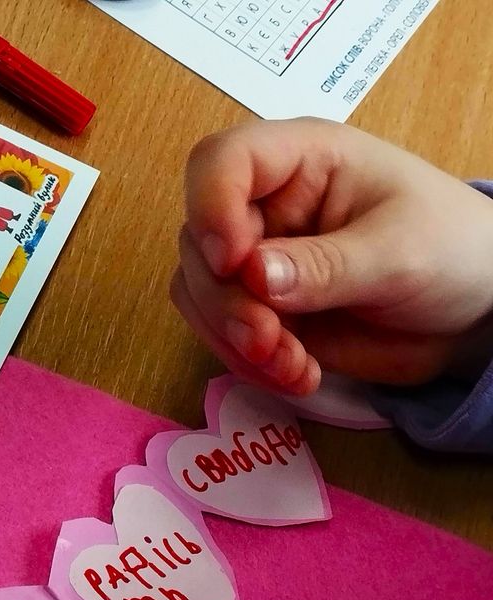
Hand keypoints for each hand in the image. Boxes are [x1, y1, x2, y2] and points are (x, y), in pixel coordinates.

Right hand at [172, 118, 492, 392]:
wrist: (472, 311)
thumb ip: (326, 265)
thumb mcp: (400, 252)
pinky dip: (245, 360)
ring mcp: (255, 258)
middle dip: (226, 301)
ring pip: (198, 291)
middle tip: (268, 341)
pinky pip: (219, 331)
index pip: (220, 162)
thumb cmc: (452, 249)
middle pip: (198, 240)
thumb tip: (251, 276)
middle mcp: (265, 205)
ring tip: (292, 367)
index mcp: (301, 161)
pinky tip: (296, 374)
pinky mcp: (256, 307)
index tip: (234, 264)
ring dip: (233, 338)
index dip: (210, 207)